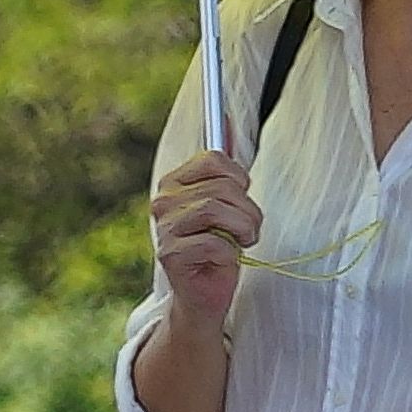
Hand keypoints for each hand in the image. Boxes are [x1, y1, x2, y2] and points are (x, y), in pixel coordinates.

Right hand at [151, 151, 262, 329]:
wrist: (204, 294)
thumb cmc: (218, 247)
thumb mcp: (227, 201)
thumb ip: (224, 164)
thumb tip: (227, 116)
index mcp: (174, 182)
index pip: (214, 159)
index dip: (239, 180)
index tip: (240, 200)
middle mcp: (163, 201)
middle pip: (221, 186)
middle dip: (248, 210)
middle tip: (247, 230)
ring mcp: (163, 227)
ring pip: (216, 209)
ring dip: (243, 228)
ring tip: (241, 241)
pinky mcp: (170, 254)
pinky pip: (214, 242)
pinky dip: (229, 252)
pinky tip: (224, 260)